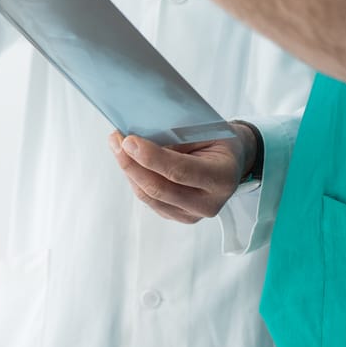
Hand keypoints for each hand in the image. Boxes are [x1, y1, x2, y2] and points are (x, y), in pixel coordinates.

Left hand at [108, 123, 257, 223]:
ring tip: (117, 145)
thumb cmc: (216, 140)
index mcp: (222, 177)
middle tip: (116, 139)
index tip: (128, 140)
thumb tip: (136, 138)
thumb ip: (175, 136)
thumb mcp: (205, 130)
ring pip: (148, 196)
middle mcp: (210, 203)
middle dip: (131, 163)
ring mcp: (192, 214)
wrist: (229, 160)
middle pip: (158, 188)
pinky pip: (148, 199)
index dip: (151, 157)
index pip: (180, 171)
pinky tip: (129, 160)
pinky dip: (134, 178)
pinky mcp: (177, 216)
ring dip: (128, 170)